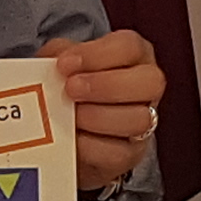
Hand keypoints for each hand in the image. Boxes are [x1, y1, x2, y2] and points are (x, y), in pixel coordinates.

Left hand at [37, 27, 165, 190]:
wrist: (60, 134)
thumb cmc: (66, 89)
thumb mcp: (59, 64)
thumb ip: (56, 56)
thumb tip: (50, 64)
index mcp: (132, 55)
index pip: (129, 46)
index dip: (98, 54)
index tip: (65, 64)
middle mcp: (146, 86)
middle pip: (149, 81)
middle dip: (106, 85)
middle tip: (70, 89)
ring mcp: (144, 121)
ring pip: (140, 119)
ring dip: (99, 117)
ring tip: (69, 116)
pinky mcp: (130, 154)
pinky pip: (120, 153)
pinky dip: (92, 146)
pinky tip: (72, 139)